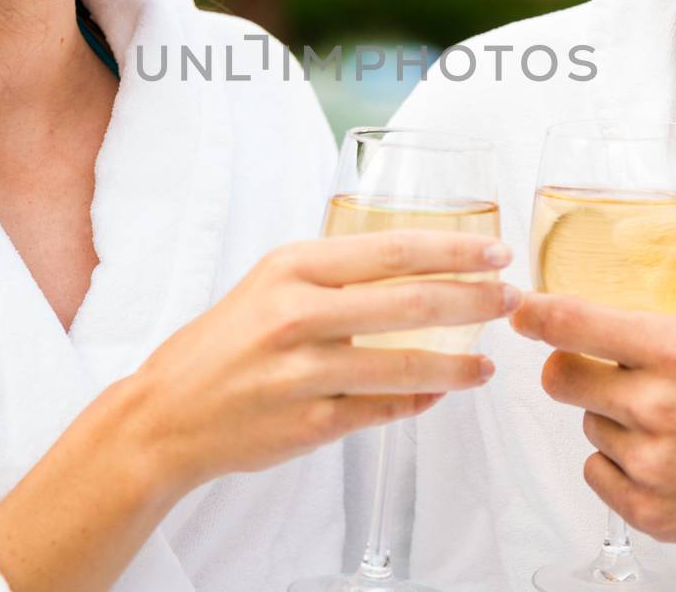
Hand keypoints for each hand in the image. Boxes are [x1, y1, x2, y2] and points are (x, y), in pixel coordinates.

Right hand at [131, 228, 515, 490]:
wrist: (167, 413)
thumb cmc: (224, 343)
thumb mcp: (268, 284)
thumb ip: (332, 274)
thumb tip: (414, 268)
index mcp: (291, 268)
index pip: (390, 250)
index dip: (452, 250)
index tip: (495, 251)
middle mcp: (297, 315)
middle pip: (409, 303)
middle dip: (472, 300)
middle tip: (509, 298)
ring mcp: (304, 373)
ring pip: (405, 365)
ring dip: (458, 365)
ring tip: (487, 364)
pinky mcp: (309, 424)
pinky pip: (383, 410)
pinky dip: (419, 401)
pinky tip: (441, 393)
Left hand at [512, 152, 675, 590]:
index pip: (575, 324)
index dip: (535, 314)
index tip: (518, 307)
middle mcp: (657, 409)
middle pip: (563, 378)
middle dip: (576, 365)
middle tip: (614, 365)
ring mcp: (652, 464)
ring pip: (588, 425)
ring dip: (610, 415)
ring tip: (668, 414)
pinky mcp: (649, 510)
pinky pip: (596, 472)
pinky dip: (619, 462)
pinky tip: (665, 451)